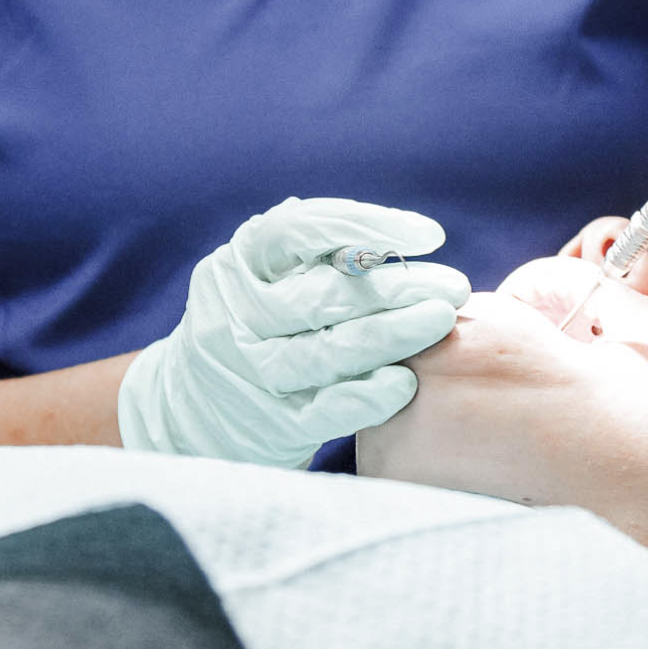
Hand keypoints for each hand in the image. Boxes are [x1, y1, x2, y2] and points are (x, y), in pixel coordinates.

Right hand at [118, 197, 470, 465]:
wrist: (192, 409)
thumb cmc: (257, 324)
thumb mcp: (266, 275)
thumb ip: (315, 252)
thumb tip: (390, 232)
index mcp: (240, 261)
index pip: (304, 230)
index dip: (370, 226)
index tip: (429, 235)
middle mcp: (239, 311)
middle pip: (325, 294)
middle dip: (399, 287)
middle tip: (455, 286)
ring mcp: (251, 369)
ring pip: (327, 350)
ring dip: (392, 335)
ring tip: (441, 321)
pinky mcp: (269, 423)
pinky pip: (325, 409)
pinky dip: (367, 396)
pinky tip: (406, 383)